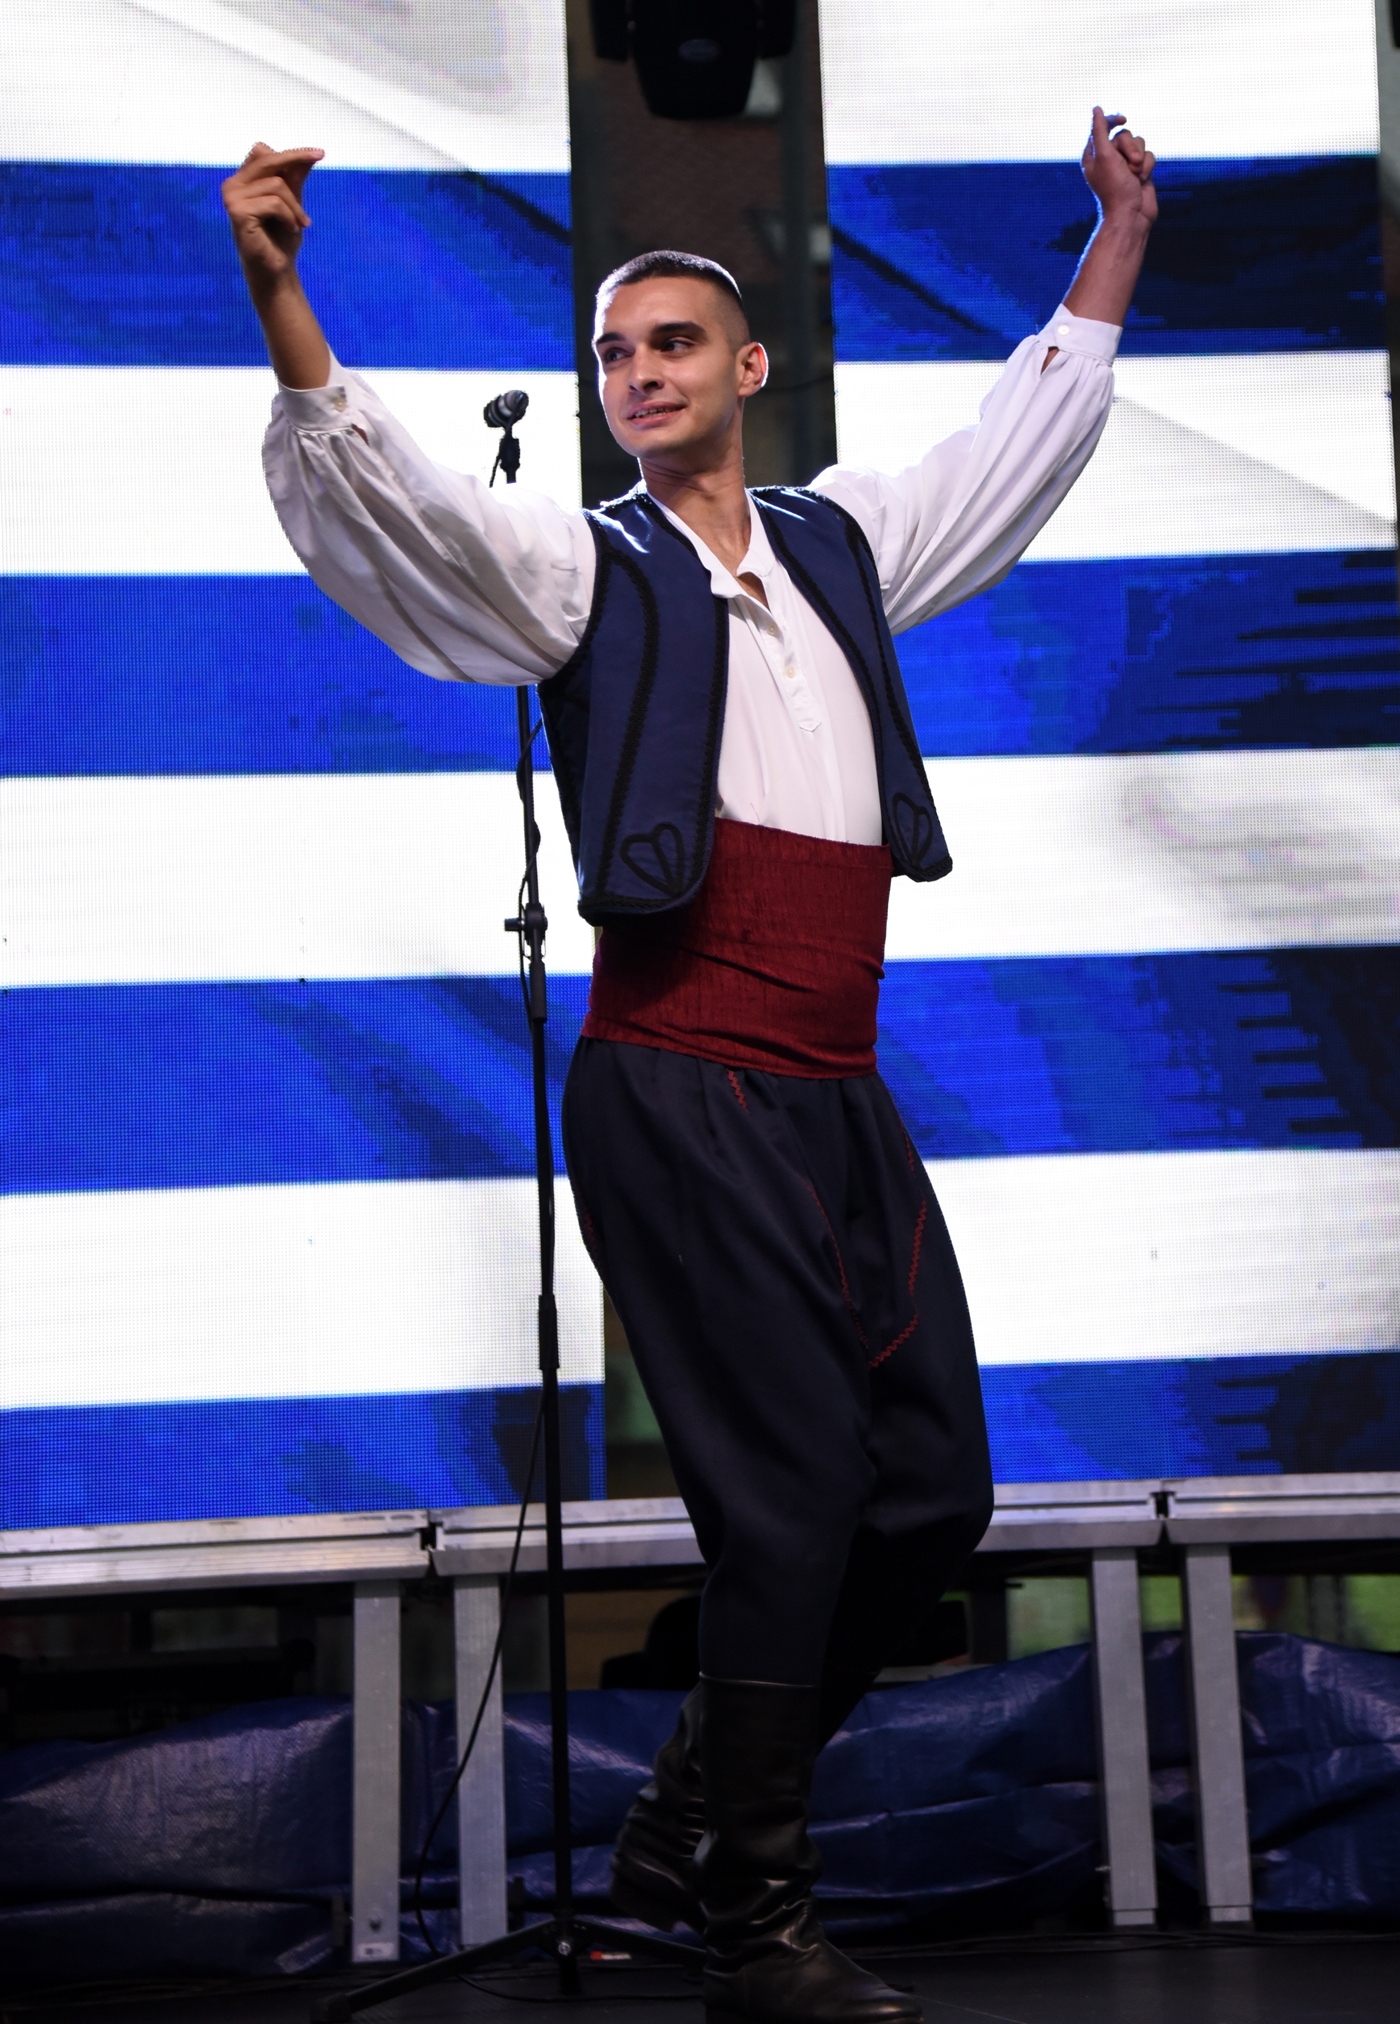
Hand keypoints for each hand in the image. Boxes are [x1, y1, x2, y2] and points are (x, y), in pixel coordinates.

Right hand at [222, 143, 324, 290]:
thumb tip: (309, 155)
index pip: (263, 152)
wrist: (277, 269)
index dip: (289, 153)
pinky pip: (274, 203)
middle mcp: (233, 185)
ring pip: (276, 184)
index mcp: (243, 180)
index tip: (318, 153)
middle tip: (320, 156)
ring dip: (295, 206)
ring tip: (300, 223)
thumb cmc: (281, 238)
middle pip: (267, 159)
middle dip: (295, 159)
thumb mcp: (293, 202)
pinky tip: (291, 229)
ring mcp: (233, 197)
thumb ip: (295, 178)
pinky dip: (289, 216)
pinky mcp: (238, 212)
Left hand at [1081, 107, 1156, 228]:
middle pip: (1125, 135)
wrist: (1131, 216)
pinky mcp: (1140, 170)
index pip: (1103, 127)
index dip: (1113, 121)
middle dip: (1130, 148)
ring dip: (1140, 158)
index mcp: (1094, 155)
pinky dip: (1148, 166)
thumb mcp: (1104, 156)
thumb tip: (1097, 109)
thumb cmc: (1115, 188)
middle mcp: (1109, 158)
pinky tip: (1142, 180)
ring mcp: (1125, 164)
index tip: (1123, 120)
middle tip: (1129, 166)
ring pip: (1139, 143)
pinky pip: (1149, 155)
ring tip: (1136, 175)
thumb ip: (1100, 130)